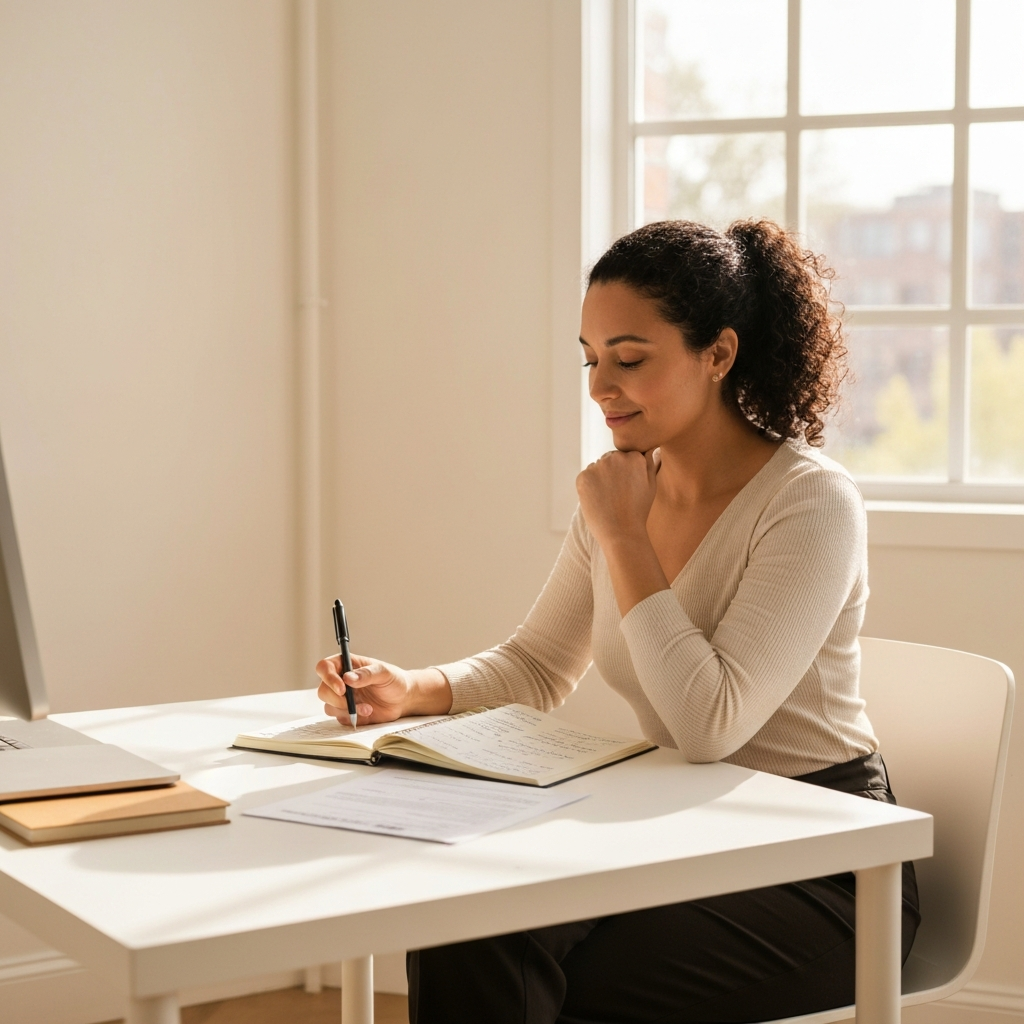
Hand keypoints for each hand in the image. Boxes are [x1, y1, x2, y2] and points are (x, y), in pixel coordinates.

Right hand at [315, 655, 451, 724]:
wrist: (403, 699)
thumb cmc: (394, 680)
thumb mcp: (384, 673)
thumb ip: (366, 674)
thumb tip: (348, 678)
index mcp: (346, 665)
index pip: (325, 667)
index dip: (328, 678)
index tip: (342, 689)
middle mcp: (340, 681)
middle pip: (323, 690)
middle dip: (337, 699)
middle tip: (353, 703)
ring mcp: (342, 698)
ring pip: (328, 706)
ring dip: (347, 710)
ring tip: (368, 708)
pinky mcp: (346, 713)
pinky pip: (339, 718)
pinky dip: (352, 718)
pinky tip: (367, 713)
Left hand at [575, 448, 659, 548]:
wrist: (622, 533)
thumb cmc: (638, 511)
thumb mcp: (651, 484)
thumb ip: (648, 463)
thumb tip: (648, 447)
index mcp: (635, 456)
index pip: (625, 456)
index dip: (626, 473)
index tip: (628, 488)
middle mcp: (616, 457)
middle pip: (610, 459)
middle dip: (612, 472)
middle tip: (618, 495)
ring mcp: (598, 466)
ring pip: (597, 468)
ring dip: (600, 478)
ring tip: (609, 499)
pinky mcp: (583, 477)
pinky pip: (585, 477)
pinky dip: (589, 487)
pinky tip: (599, 501)